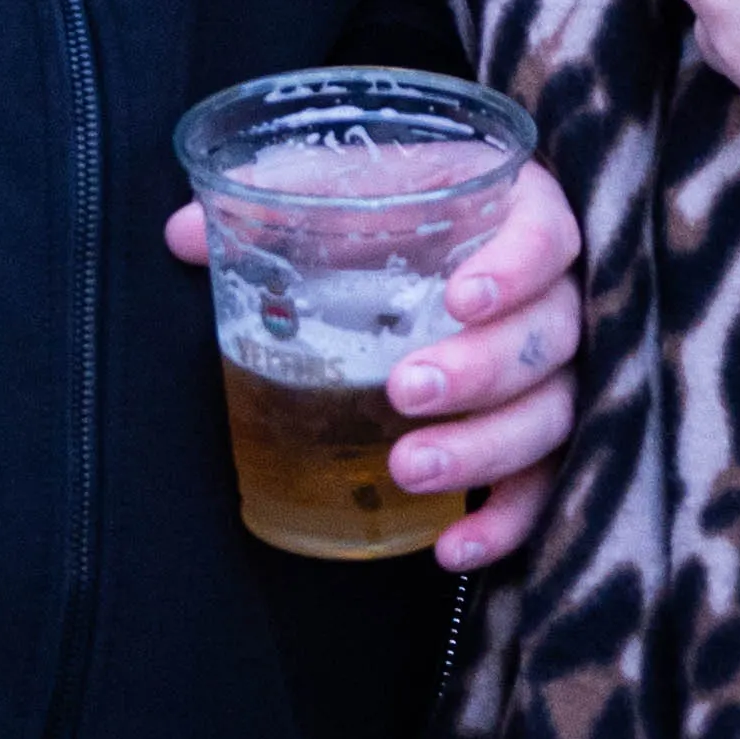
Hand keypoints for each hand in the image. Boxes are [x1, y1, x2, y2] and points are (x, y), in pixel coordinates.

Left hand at [166, 158, 583, 568]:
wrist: (441, 250)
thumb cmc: (398, 210)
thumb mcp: (351, 190)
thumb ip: (279, 200)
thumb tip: (182, 233)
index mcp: (519, 214)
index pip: (547, 236)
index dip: (516, 267)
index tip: (459, 297)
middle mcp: (554, 294)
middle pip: (551, 336)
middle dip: (482, 369)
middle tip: (406, 389)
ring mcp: (557, 372)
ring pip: (553, 414)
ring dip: (485, 447)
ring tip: (408, 468)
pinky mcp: (547, 438)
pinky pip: (545, 485)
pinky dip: (506, 521)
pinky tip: (450, 548)